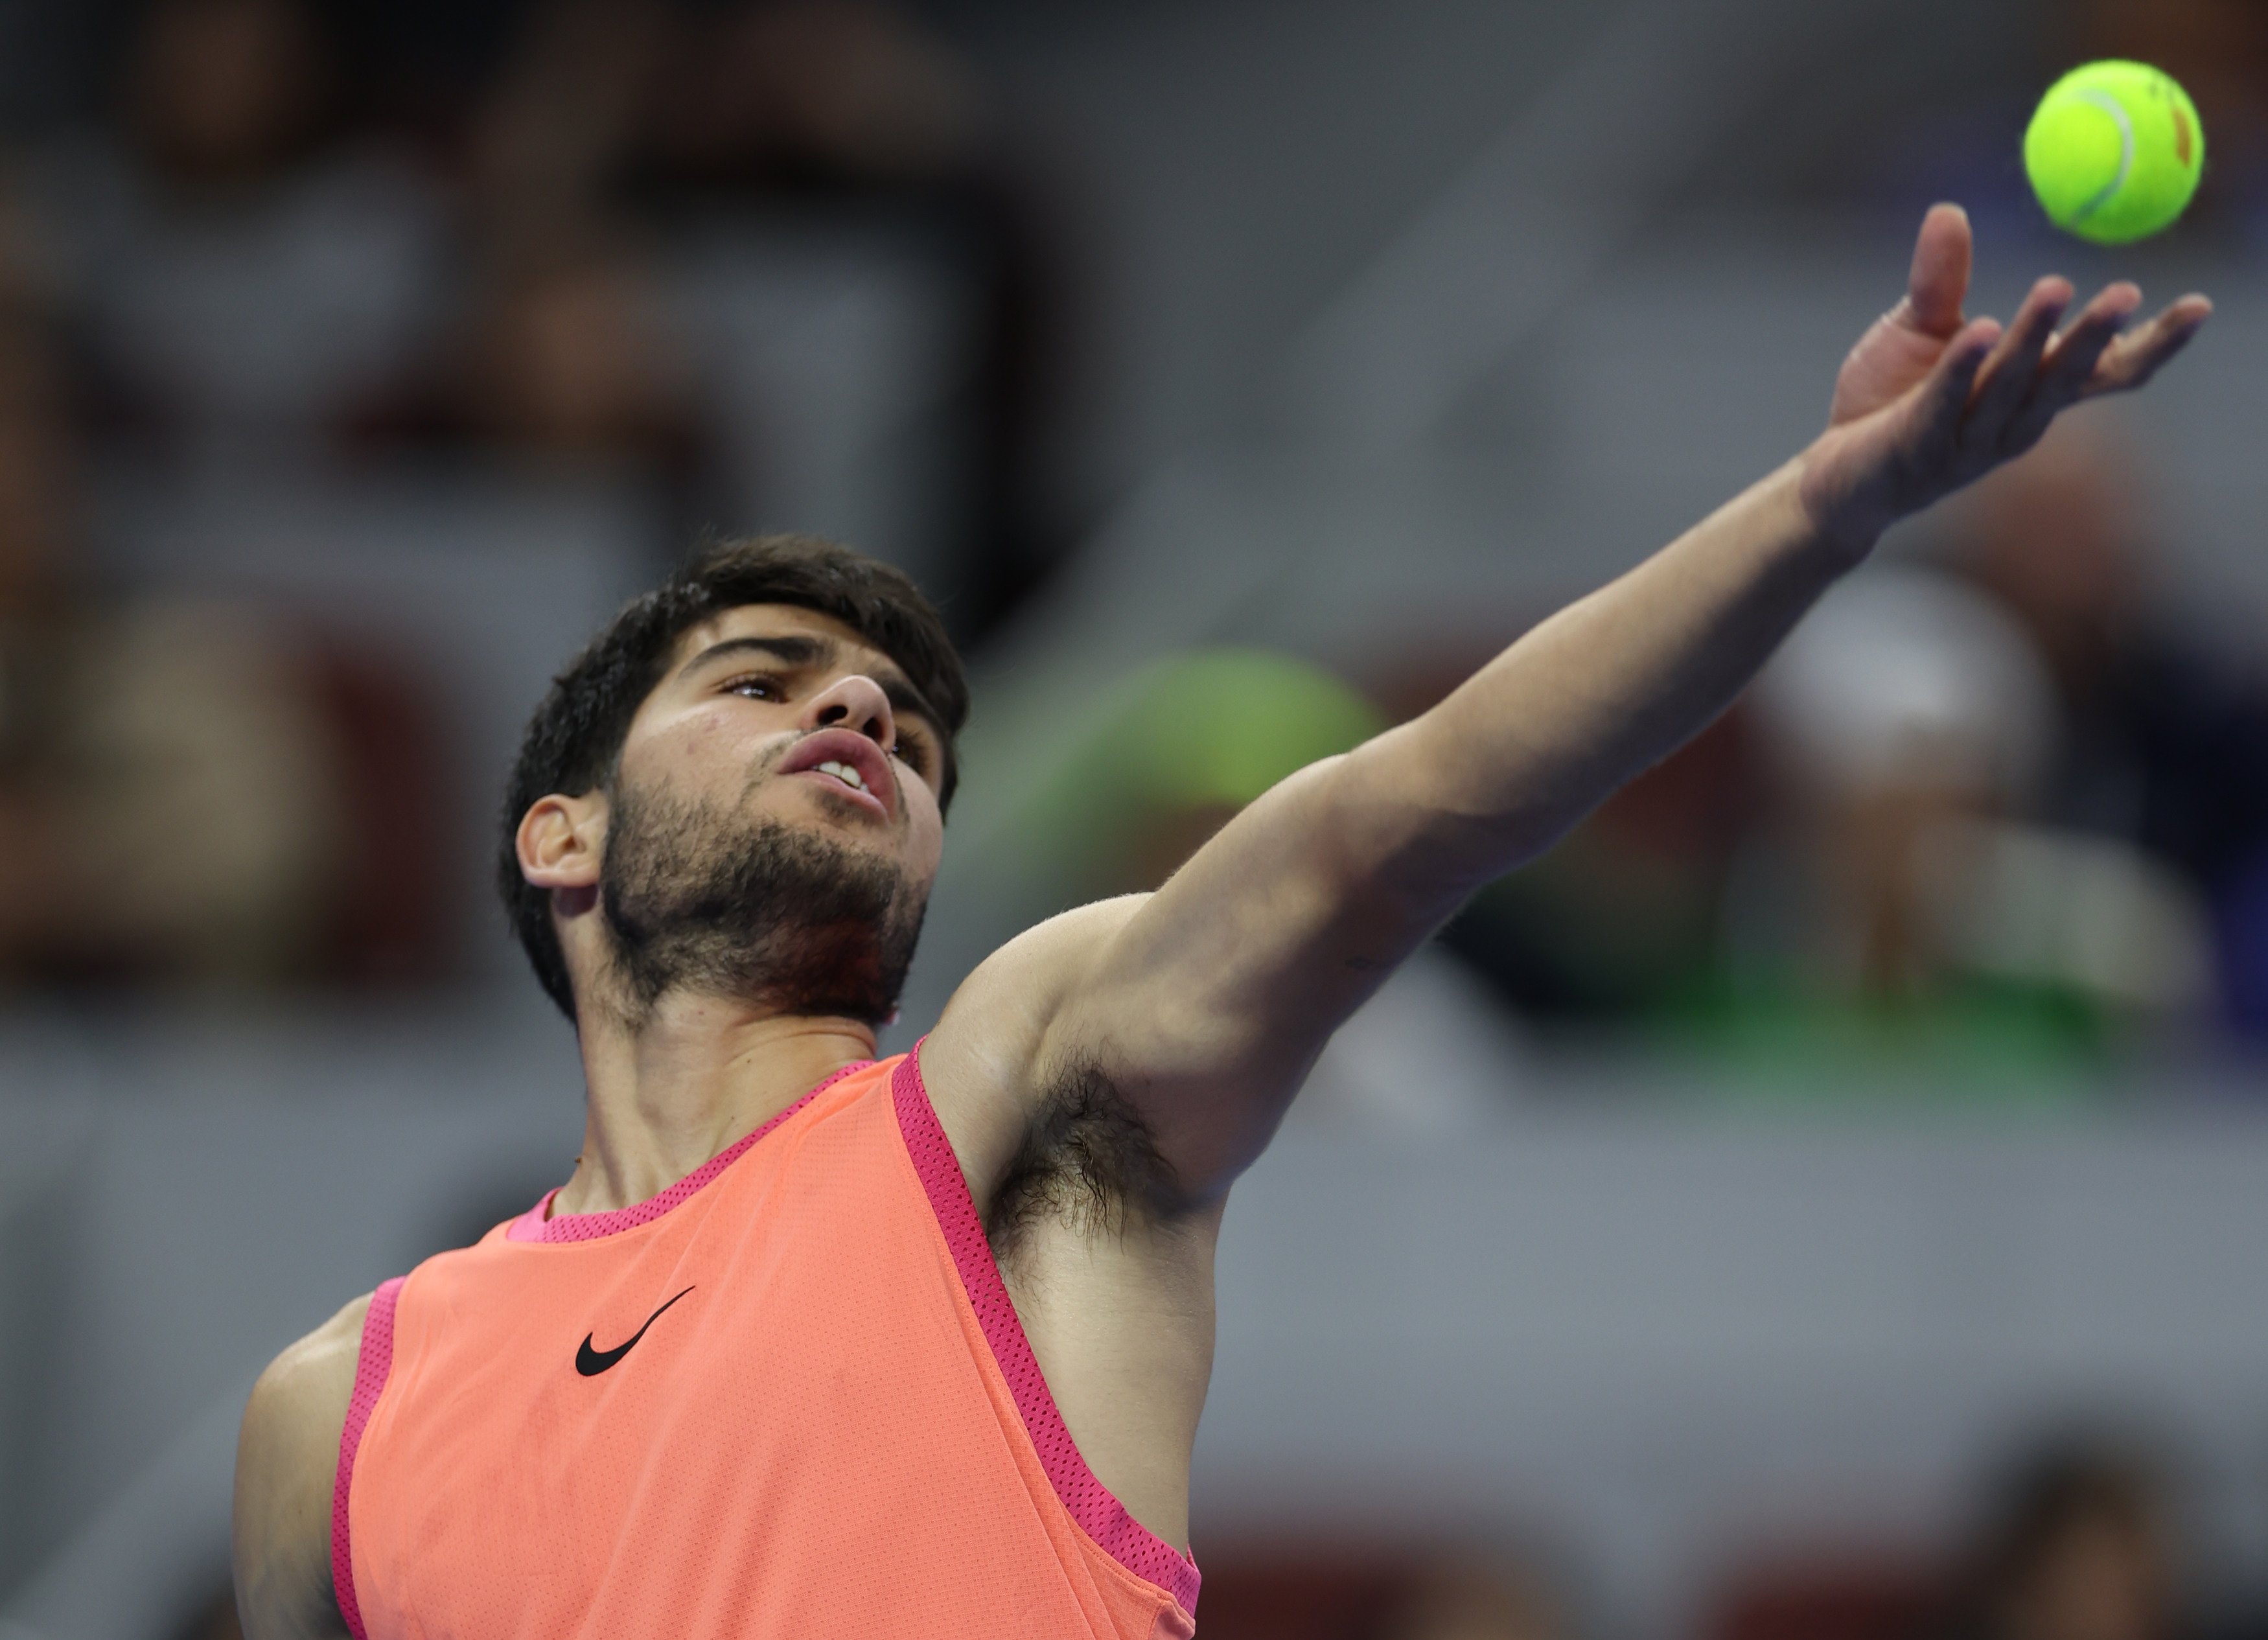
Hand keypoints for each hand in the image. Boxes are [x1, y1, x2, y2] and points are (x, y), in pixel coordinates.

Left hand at [1798, 203, 2210, 553]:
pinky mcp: (1916, 450)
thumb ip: (1941, 280)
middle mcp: (2012, 424)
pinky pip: (1944, 405)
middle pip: (2065, 378)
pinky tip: (1981, 331)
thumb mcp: (1919, 329)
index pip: (2105, 373)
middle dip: (2094, 335)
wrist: (1835, 476)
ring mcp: (1966, 443)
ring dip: (2034, 339)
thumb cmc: (1891, 401)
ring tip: (2055, 288)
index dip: (2153, 343)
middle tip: (2124, 290)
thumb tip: (1949, 209)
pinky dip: (1963, 369)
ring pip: (2010, 387)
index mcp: (2031, 394)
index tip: (2199, 305)